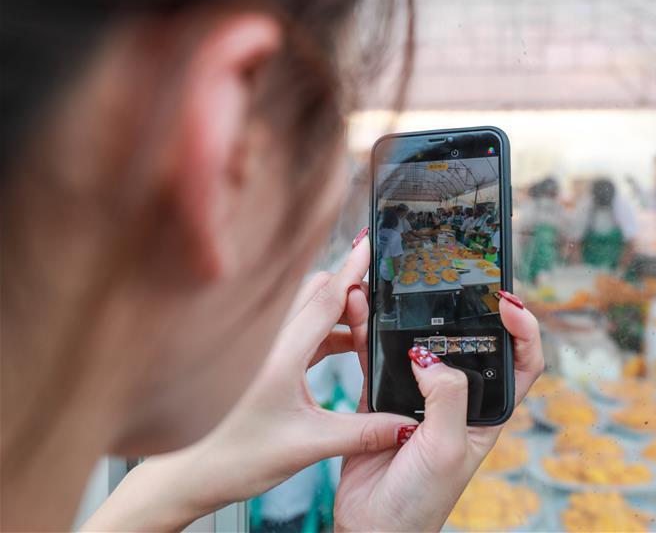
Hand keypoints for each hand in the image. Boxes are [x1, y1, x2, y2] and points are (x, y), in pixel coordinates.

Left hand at [84, 235, 415, 530]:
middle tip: (378, 302)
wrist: (185, 477)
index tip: (369, 245)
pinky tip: (339, 346)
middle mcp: (265, 343)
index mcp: (278, 357)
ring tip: (362, 330)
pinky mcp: (255, 356)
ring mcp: (257, 347)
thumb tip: (403, 423)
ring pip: (304, 308)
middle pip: (314, 292)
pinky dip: (322, 329)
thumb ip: (363, 433)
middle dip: (349, 290)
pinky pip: (295, 327)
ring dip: (336, 312)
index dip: (353, 271)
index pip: (325, 300)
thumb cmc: (232, 461)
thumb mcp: (309, 447)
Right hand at [334, 291, 542, 531]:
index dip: (523, 329)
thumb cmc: (420, 502)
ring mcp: (418, 396)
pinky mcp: (382, 397)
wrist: (371, 529)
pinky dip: (369, 334)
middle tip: (449, 277)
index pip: (520, 362)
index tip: (507, 301)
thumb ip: (447, 396)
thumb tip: (430, 355)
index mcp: (486, 412)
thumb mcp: (447, 448)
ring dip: (407, 316)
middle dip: (460, 308)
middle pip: (467, 341)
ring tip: (398, 286)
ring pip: (419, 343)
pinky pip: (378, 357)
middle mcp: (456, 399)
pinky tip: (361, 312)